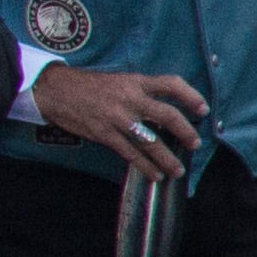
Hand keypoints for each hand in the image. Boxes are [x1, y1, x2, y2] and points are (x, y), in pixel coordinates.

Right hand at [37, 66, 205, 178]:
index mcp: (135, 82)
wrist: (54, 90)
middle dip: (186, 132)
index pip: (171, 84)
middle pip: (168, 116)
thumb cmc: (88, 86)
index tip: (202, 109)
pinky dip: (145, 166)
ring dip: (167, 158)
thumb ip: (140, 93)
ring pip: (151, 141)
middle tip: (195, 143)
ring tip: (177, 170)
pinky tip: (154, 175)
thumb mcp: (118, 81)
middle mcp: (130, 99)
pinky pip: (130, 154)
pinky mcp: (105, 134)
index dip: (191, 96)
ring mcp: (118, 118)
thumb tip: (163, 112)